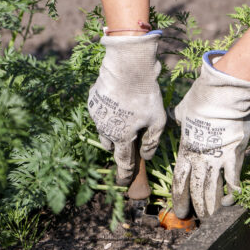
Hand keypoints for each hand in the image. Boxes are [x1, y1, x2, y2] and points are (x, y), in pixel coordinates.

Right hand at [87, 31, 165, 185]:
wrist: (127, 66)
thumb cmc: (145, 95)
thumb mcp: (157, 120)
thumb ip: (152, 141)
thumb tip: (148, 156)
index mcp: (121, 137)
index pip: (123, 162)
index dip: (124, 174)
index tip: (124, 182)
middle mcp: (104, 129)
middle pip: (110, 145)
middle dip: (118, 147)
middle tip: (129, 141)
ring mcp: (96, 114)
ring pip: (103, 128)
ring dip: (111, 129)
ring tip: (124, 119)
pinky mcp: (92, 99)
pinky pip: (99, 111)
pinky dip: (107, 111)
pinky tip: (118, 101)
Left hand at [172, 51, 249, 218]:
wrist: (222, 94)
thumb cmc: (200, 99)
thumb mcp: (183, 110)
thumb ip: (178, 117)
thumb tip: (171, 114)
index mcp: (186, 149)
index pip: (180, 180)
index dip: (179, 197)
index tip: (179, 209)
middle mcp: (200, 158)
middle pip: (195, 189)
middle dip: (194, 206)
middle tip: (194, 218)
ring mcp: (217, 158)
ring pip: (212, 189)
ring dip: (210, 204)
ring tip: (210, 216)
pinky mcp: (234, 155)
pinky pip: (234, 179)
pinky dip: (233, 191)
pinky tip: (230, 199)